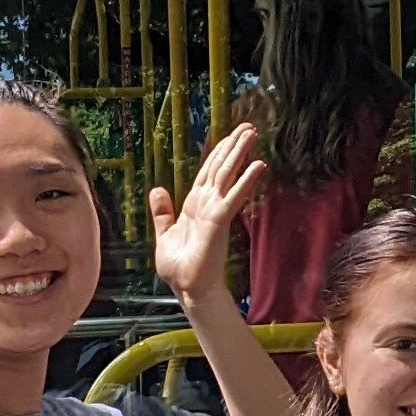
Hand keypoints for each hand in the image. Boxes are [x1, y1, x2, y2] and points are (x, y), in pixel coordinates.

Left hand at [148, 125, 269, 305]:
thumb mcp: (163, 234)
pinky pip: (233, 197)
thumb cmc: (179, 268)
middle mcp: (207, 204)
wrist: (187, 289)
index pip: (208, 171)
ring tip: (252, 133)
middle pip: (221, 167)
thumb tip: (157, 189)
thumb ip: (162, 212)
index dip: (218, 152)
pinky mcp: (219, 221)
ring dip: (240, 153)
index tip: (229, 135)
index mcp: (194, 205)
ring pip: (228, 175)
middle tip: (249, 126)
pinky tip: (258, 165)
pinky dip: (245, 181)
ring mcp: (215, 211)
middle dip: (233, 146)